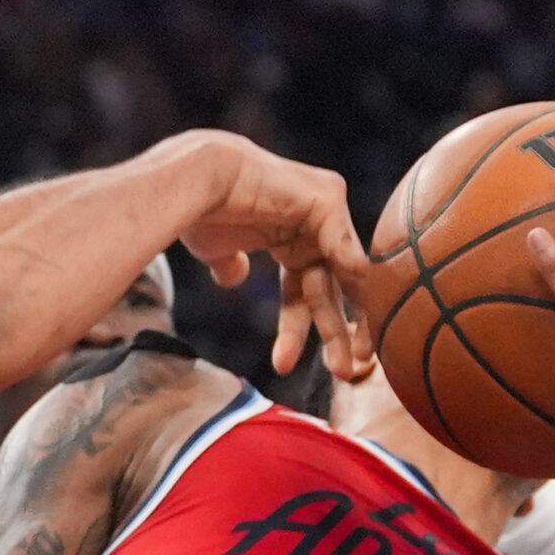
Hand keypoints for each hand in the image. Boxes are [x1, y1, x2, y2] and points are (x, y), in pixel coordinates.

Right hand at [172, 133, 375, 379]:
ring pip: (343, 276)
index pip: (303, 289)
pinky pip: (346, 250)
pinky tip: (358, 323)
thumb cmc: (200, 212)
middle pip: (329, 288)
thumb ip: (230, 264)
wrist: (195, 182)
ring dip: (347, 324)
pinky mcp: (327, 198)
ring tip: (347, 366)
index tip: (288, 364)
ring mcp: (323, 210)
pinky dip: (352, 283)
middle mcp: (311, 224)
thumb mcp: (217, 251)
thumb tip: (234, 278)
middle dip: (335, 333)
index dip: (301, 327)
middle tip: (344, 373)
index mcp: (287, 236)